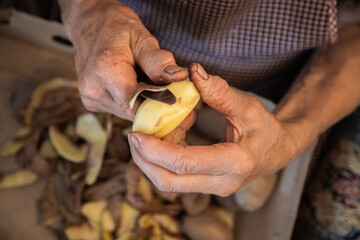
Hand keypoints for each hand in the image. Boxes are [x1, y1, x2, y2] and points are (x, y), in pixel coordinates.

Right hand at [60, 0, 187, 119]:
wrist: (89, 23)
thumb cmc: (116, 27)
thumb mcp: (141, 37)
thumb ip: (158, 61)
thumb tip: (179, 77)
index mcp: (105, 71)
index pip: (136, 106)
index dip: (158, 108)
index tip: (176, 102)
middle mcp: (93, 89)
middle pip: (134, 111)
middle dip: (152, 103)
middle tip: (165, 87)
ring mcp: (89, 97)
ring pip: (127, 112)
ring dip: (141, 101)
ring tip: (144, 80)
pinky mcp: (90, 101)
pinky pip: (119, 108)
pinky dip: (130, 100)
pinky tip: (132, 83)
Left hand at [128, 63, 299, 195]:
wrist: (277, 151)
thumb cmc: (265, 128)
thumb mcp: (247, 106)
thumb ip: (219, 91)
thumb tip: (192, 71)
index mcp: (234, 163)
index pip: (185, 163)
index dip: (155, 150)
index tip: (135, 135)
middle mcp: (222, 183)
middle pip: (169, 182)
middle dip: (144, 161)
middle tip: (132, 137)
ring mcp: (213, 188)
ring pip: (168, 183)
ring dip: (150, 161)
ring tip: (148, 133)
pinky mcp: (206, 185)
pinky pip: (175, 177)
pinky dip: (162, 159)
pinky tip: (165, 137)